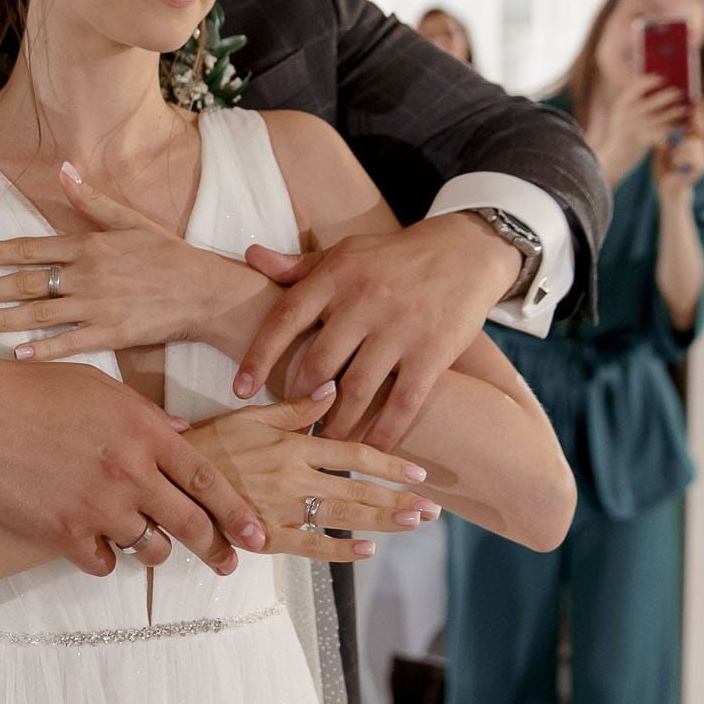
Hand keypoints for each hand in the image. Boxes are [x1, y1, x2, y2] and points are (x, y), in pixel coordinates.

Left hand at [0, 163, 238, 358]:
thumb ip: (92, 199)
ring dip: (4, 319)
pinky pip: (69, 344)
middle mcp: (87, 276)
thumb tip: (65, 169)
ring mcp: (97, 307)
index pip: (31, 247)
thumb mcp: (130, 220)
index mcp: (89, 246)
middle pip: (27, 283)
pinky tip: (17, 355)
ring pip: (40, 315)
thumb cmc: (168, 253)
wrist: (205, 291)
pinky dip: (43, 351)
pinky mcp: (111, 334)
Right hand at [0, 352, 268, 578]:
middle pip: (190, 524)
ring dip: (152, 547)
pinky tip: (95, 542)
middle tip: (227, 562)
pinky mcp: (62, 533)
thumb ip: (149, 416)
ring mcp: (96, 506)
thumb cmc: (32, 391)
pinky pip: (104, 563)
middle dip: (216, 548)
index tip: (258, 535)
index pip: (208, 480)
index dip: (238, 513)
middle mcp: (128, 471)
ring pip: (149, 548)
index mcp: (143, 430)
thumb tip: (185, 437)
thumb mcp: (100, 386)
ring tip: (144, 539)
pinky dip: (105, 556)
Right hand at [185, 396, 439, 561]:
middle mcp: (293, 478)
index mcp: (293, 446)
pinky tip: (366, 551)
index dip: (391, 464)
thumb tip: (330, 387)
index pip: (354, 453)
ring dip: (382, 523)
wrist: (168, 479)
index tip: (420, 472)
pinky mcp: (265, 537)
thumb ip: (293, 407)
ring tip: (413, 525)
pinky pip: (311, 547)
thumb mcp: (249, 416)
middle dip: (399, 500)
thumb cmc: (207, 444)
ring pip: (342, 518)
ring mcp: (281, 509)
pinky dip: (340, 551)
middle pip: (358, 490)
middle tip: (433, 509)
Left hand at [234, 213, 521, 450]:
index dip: (258, 357)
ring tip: (323, 444)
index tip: (240, 391)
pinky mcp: (432, 353)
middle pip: (318, 363)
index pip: (285, 319)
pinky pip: (402, 404)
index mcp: (336, 275)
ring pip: (356, 391)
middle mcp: (364, 300)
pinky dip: (384, 433)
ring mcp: (400, 328)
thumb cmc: (391, 258)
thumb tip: (251, 257)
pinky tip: (371, 450)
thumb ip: (298, 265)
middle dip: (298, 401)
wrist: (464, 253)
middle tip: (286, 427)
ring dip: (335, 425)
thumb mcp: (345, 253)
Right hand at [590, 75, 686, 188]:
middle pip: (656, 99)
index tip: (661, 78)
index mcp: (621, 104)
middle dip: (670, 94)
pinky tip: (683, 125)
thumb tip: (656, 85)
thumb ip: (632, 102)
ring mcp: (637, 127)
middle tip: (679, 92)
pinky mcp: (646, 140)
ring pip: (665, 115)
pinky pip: (666, 129)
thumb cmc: (622, 135)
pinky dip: (676, 126)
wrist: (614, 159)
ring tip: (684, 108)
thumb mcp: (620, 116)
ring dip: (677, 111)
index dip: (650, 80)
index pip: (637, 85)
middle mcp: (628, 114)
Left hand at [653, 100, 703, 196]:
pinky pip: (691, 155)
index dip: (699, 110)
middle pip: (702, 128)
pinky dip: (680, 158)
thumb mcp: (663, 146)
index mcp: (692, 142)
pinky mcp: (700, 167)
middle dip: (697, 118)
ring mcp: (703, 157)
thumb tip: (661, 112)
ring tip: (673, 158)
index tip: (698, 96)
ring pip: (693, 142)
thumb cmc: (665, 167)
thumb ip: (667, 133)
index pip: (698, 123)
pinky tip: (675, 165)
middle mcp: (700, 148)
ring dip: (680, 148)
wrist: (667, 189)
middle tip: (694, 108)